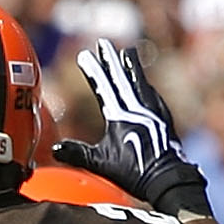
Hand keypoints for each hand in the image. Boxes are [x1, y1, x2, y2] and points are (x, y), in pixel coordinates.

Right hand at [53, 42, 212, 218]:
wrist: (168, 180)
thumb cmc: (134, 174)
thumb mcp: (102, 164)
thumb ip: (78, 154)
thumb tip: (55, 149)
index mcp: (121, 117)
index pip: (104, 87)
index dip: (94, 71)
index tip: (85, 55)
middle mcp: (138, 110)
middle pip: (122, 79)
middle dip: (112, 60)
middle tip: (104, 43)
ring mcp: (154, 112)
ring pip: (140, 83)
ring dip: (132, 67)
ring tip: (128, 52)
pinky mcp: (164, 119)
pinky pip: (153, 95)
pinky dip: (146, 86)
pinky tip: (146, 85)